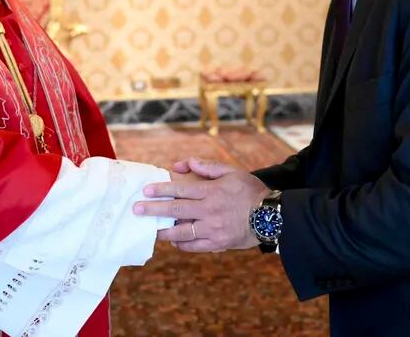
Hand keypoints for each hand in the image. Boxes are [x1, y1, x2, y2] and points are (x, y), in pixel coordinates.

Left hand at [134, 157, 269, 252]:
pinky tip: (174, 242)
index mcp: (211, 192)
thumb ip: (207, 166)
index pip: (180, 190)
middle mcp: (209, 211)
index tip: (147, 191)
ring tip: (152, 231)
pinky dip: (183, 245)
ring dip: (164, 232)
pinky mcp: (218, 243)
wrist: (271, 216)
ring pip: (182, 232)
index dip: (162, 190)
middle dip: (154, 210)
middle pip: (176, 211)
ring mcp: (213, 229)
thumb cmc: (251, 191)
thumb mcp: (232, 171)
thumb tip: (184, 163)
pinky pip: (195, 246)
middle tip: (137, 210)